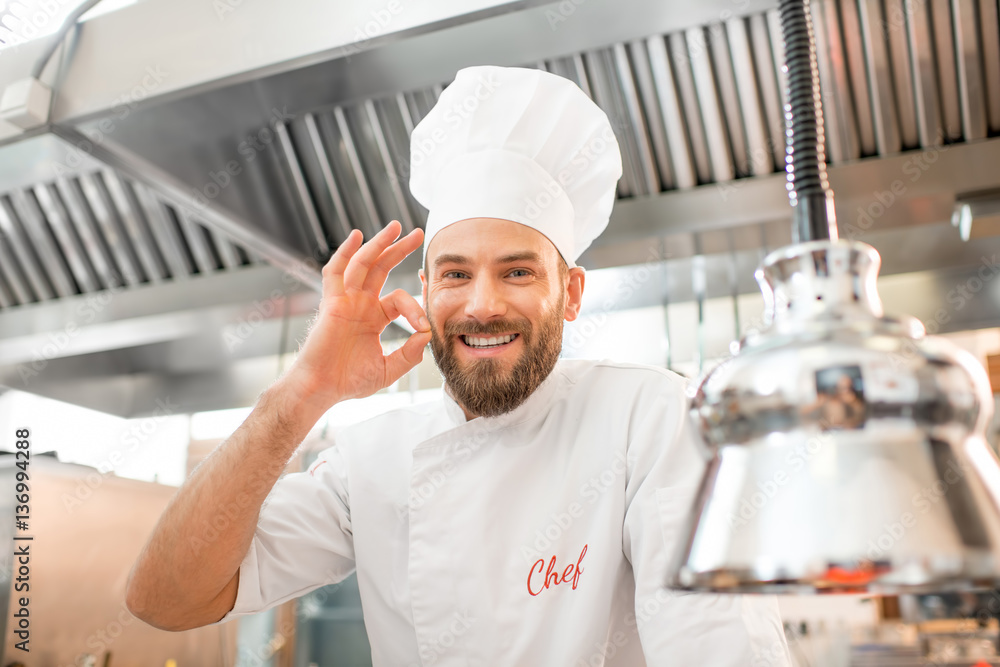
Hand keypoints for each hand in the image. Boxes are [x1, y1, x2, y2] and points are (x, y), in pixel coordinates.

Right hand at [285, 221, 431, 413]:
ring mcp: (345, 301)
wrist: (322, 389)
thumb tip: (426, 334)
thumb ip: (409, 354)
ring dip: (379, 244)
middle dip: (399, 249)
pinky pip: (335, 272)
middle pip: (382, 268)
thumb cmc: (349, 381)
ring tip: (395, 226)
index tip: (425, 326)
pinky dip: (345, 252)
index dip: (416, 308)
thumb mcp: (388, 369)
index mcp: (374, 317)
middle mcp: (360, 304)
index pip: (400, 299)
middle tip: (418, 233)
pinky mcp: (332, 303)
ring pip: (363, 264)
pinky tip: (357, 235)